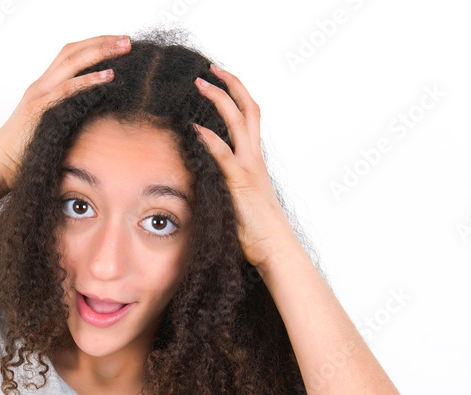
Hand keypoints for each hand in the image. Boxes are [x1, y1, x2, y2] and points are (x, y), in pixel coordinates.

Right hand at [0, 34, 130, 193]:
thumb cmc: (23, 155)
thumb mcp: (49, 131)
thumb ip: (67, 120)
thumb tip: (93, 125)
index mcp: (42, 89)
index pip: (69, 56)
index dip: (93, 46)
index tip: (117, 44)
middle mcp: (40, 86)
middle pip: (72, 51)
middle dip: (101, 42)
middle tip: (127, 40)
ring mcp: (38, 95)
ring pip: (71, 62)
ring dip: (99, 52)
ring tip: (123, 47)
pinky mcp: (38, 110)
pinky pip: (66, 90)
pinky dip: (88, 80)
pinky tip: (109, 75)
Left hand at [192, 64, 292, 268]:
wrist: (274, 249)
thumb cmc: (256, 232)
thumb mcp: (238, 201)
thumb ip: (225, 186)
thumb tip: (204, 183)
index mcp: (255, 160)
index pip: (249, 118)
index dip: (236, 96)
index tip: (219, 81)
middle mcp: (254, 158)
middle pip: (248, 109)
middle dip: (230, 85)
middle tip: (209, 70)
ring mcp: (249, 167)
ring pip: (239, 121)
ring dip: (219, 99)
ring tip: (201, 83)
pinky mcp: (241, 182)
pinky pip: (224, 155)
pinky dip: (210, 139)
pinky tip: (195, 128)